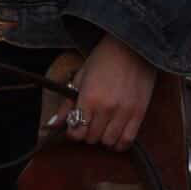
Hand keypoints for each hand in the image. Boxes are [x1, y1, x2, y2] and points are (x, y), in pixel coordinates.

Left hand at [60, 34, 155, 149]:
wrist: (131, 46)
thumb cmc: (103, 58)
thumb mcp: (80, 77)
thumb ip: (67, 104)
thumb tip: (51, 124)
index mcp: (89, 98)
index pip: (77, 132)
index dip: (73, 132)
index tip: (75, 125)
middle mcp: (106, 109)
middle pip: (92, 138)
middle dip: (87, 133)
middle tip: (89, 123)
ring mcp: (124, 113)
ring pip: (109, 142)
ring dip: (103, 138)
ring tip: (102, 127)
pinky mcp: (139, 114)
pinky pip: (127, 140)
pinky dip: (119, 143)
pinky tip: (115, 135)